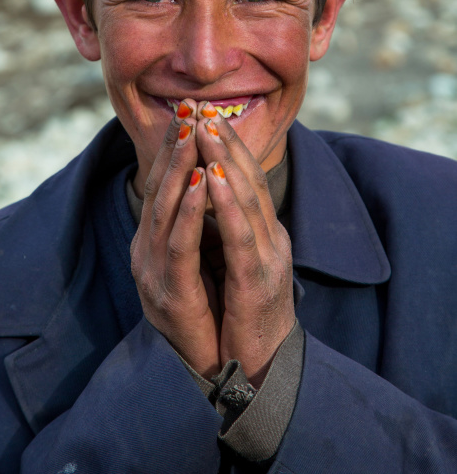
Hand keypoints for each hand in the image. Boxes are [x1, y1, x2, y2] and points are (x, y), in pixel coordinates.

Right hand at [130, 100, 221, 378]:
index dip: (174, 148)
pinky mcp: (169, 291)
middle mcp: (147, 250)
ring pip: (164, 208)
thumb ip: (197, 223)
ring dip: (179, 168)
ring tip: (192, 132)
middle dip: (175, 147)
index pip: (163, 185)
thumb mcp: (202, 256)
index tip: (189, 112)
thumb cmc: (212, 305)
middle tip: (187, 108)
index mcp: (156, 240)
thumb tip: (208, 180)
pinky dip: (189, 209)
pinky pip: (179, 242)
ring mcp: (153, 271)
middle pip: (158, 189)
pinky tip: (200, 181)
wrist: (216, 364)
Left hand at [195, 102, 294, 386]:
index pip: (246, 179)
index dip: (228, 146)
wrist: (261, 366)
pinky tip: (213, 177)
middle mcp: (271, 237)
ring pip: (247, 199)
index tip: (206, 115)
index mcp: (263, 232)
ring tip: (208, 129)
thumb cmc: (242, 313)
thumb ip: (226, 229)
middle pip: (248, 179)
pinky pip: (241, 235)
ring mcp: (269, 257)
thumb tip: (205, 194)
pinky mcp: (259, 281)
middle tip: (204, 108)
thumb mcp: (233, 263)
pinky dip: (227, 203)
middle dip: (226, 142)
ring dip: (226, 160)